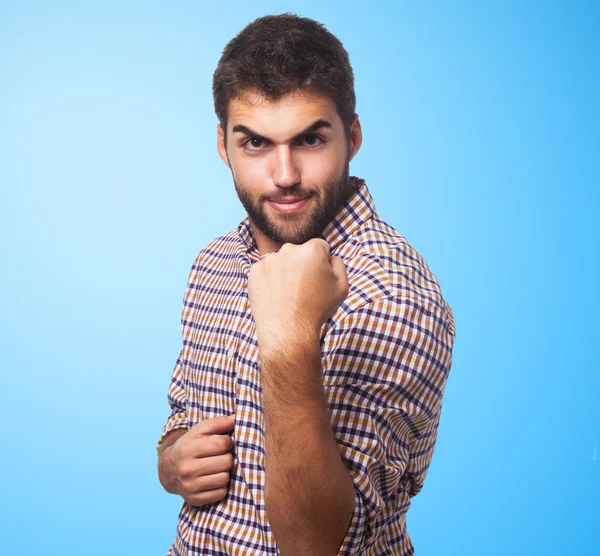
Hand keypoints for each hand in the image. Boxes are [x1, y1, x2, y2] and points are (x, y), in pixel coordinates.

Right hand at [161, 414, 234, 505]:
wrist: (169, 470)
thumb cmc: (189, 446)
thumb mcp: (199, 431)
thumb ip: (218, 423)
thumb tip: (235, 418)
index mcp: (187, 449)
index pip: (221, 444)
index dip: (227, 441)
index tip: (224, 442)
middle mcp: (186, 469)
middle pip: (226, 462)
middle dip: (227, 457)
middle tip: (220, 455)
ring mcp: (190, 487)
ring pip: (224, 478)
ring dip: (225, 472)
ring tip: (216, 467)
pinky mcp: (194, 500)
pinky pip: (221, 493)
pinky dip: (220, 486)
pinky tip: (212, 479)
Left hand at [247, 239, 348, 355]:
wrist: (288, 330)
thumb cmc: (317, 309)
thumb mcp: (342, 287)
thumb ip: (338, 264)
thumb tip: (330, 256)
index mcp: (311, 250)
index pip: (320, 246)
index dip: (322, 262)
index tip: (319, 277)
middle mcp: (288, 249)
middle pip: (299, 252)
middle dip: (302, 264)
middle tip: (304, 287)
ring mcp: (269, 260)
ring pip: (281, 261)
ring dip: (285, 271)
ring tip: (289, 294)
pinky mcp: (254, 272)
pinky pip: (266, 271)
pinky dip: (270, 280)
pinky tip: (276, 295)